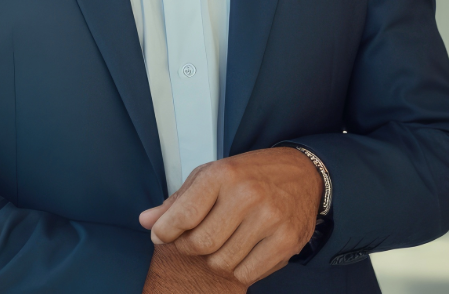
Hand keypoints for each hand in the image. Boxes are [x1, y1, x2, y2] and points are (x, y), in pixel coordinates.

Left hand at [139, 148, 321, 286]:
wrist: (302, 174)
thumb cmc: (250, 175)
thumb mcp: (211, 176)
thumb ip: (178, 201)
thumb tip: (146, 221)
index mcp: (223, 174)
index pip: (184, 214)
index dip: (166, 231)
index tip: (161, 236)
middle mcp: (247, 195)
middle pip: (201, 243)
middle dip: (187, 248)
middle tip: (189, 243)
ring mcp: (269, 219)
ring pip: (222, 262)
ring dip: (213, 260)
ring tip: (218, 245)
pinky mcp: (286, 242)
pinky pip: (247, 273)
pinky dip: (237, 270)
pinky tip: (239, 252)